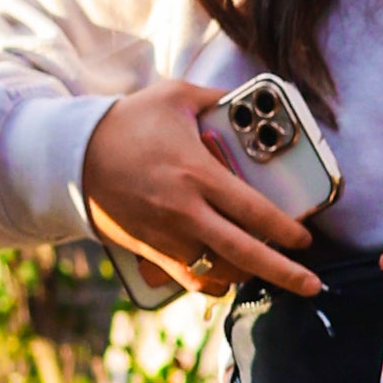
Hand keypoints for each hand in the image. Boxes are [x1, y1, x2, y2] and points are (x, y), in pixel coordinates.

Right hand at [79, 75, 322, 297]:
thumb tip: (250, 96)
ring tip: (270, 272)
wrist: (70, 154)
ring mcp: (166, 236)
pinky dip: (213, 284)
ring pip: (218, 272)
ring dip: (248, 276)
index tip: (306, 239)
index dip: (286, 230)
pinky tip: (230, 278)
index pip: (254, 211)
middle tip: (312, 285)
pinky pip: (189, 280)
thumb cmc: (127, 122)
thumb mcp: (174, 96)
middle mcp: (184, 212)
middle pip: (244, 253)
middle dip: (284, 273)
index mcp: (196, 174)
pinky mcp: (149, 250)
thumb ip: (217, 98)